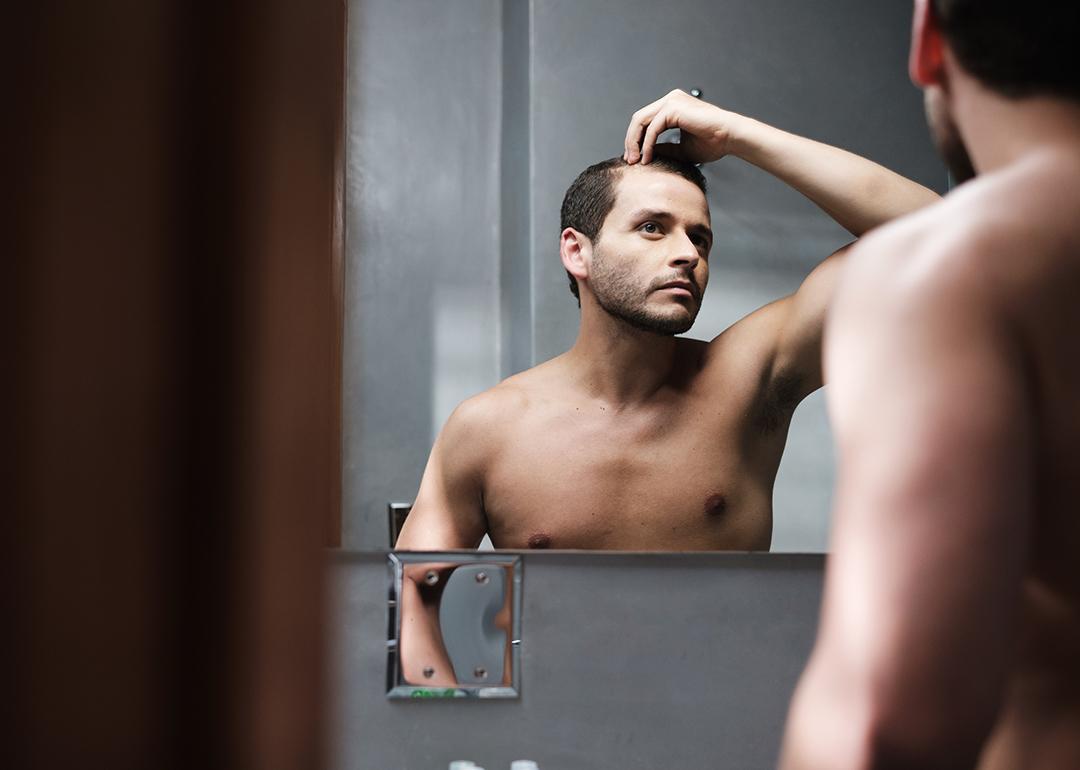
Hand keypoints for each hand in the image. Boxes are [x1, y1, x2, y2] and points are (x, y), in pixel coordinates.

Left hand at [623, 89, 744, 164]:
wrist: (730, 137)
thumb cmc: (713, 143)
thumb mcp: (681, 149)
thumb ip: (664, 148)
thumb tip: (645, 154)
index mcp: (673, 106)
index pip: (645, 121)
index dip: (636, 140)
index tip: (635, 159)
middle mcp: (670, 100)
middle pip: (639, 119)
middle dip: (631, 141)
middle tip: (630, 161)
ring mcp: (671, 101)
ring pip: (640, 121)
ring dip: (634, 142)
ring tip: (635, 161)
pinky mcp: (673, 107)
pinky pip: (652, 128)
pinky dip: (646, 144)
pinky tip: (647, 158)